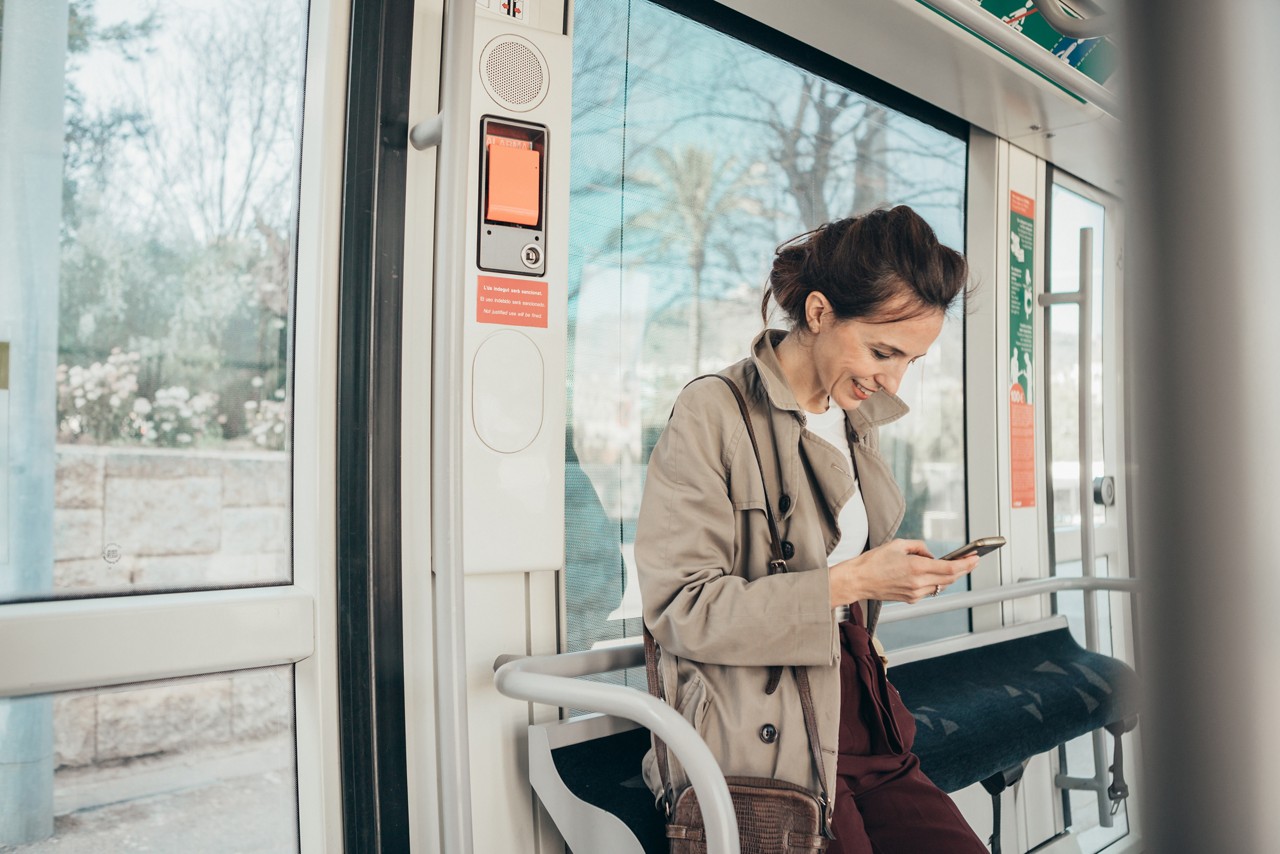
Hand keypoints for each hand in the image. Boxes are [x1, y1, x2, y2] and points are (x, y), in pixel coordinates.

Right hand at [829, 539, 979, 607]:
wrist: (858, 580)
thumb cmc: (873, 561)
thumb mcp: (897, 544)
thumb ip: (919, 547)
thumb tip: (931, 554)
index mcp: (916, 567)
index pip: (949, 568)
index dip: (966, 564)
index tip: (975, 558)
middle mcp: (918, 583)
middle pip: (950, 578)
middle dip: (963, 569)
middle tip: (972, 561)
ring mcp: (915, 593)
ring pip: (941, 586)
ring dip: (950, 576)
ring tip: (956, 566)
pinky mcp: (910, 599)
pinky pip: (929, 590)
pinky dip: (935, 582)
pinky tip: (935, 575)